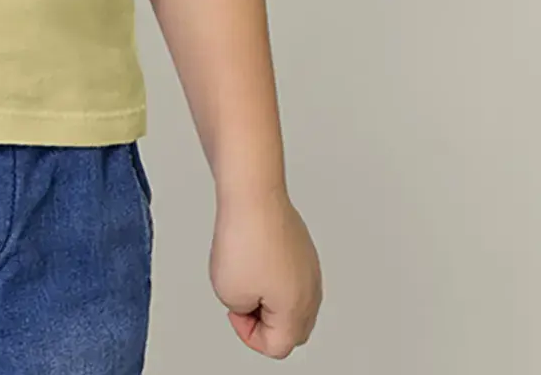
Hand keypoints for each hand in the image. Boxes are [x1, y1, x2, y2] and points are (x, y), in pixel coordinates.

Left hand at [210, 185, 321, 358]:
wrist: (252, 194)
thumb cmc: (244, 238)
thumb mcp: (229, 294)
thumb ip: (244, 312)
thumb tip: (255, 301)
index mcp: (298, 309)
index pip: (277, 347)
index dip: (248, 334)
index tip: (235, 308)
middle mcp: (311, 290)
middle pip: (292, 330)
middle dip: (264, 321)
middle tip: (243, 298)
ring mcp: (310, 266)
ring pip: (292, 302)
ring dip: (269, 298)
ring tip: (247, 274)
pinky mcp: (302, 247)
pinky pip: (290, 275)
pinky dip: (272, 275)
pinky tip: (255, 258)